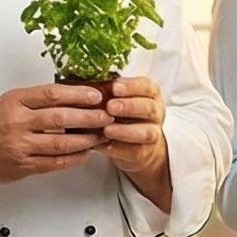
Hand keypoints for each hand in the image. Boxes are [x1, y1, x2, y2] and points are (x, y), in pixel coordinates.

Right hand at [0, 83, 110, 199]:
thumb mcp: (8, 102)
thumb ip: (37, 100)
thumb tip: (73, 95)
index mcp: (14, 102)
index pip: (52, 94)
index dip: (78, 94)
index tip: (97, 95)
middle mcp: (16, 123)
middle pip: (60, 118)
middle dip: (89, 117)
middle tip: (108, 115)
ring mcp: (19, 147)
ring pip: (60, 143)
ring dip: (86, 140)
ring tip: (102, 134)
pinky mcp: (22, 167)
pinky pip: (54, 163)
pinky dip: (74, 158)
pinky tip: (86, 152)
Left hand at [97, 76, 171, 212]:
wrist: (135, 143)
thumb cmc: (121, 113)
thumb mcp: (115, 98)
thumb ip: (104, 90)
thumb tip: (80, 84)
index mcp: (150, 93)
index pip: (146, 86)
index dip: (131, 86)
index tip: (115, 87)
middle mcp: (156, 112)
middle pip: (148, 108)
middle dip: (129, 107)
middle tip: (110, 106)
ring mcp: (153, 133)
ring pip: (145, 132)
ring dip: (125, 130)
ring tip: (106, 130)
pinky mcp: (144, 153)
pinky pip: (134, 151)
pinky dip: (118, 148)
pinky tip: (102, 145)